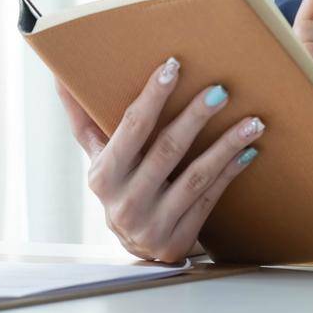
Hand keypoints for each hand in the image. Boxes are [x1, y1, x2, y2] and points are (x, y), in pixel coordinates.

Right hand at [54, 58, 265, 262]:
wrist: (134, 246)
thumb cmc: (118, 184)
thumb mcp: (97, 155)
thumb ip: (82, 119)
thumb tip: (60, 77)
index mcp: (103, 176)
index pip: (131, 128)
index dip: (152, 97)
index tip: (173, 66)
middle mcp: (125, 203)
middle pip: (167, 150)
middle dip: (195, 117)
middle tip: (220, 90)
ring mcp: (154, 225)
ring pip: (196, 176)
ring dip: (226, 146)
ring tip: (252, 122)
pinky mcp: (179, 239)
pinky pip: (210, 198)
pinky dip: (231, 171)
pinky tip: (249, 150)